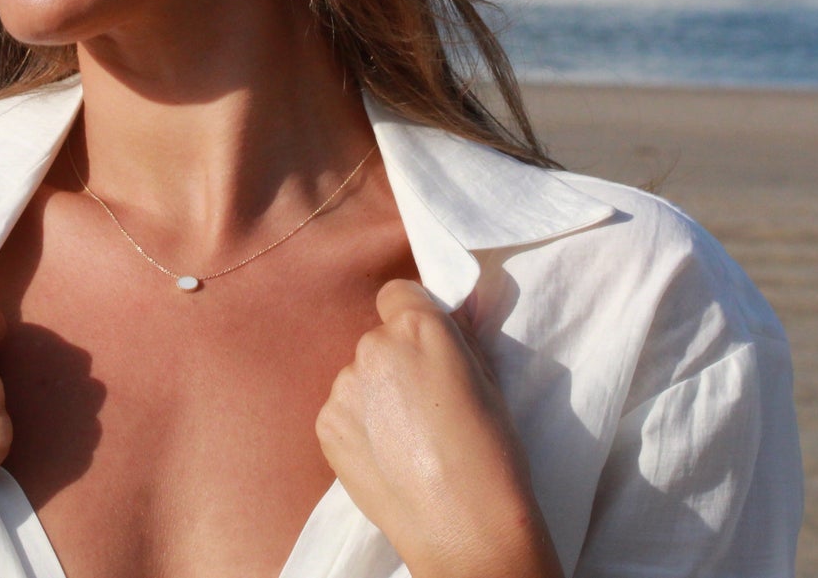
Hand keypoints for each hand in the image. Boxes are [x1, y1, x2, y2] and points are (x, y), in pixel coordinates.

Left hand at [316, 280, 562, 577]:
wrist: (464, 525)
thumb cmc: (491, 453)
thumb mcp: (490, 380)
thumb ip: (461, 337)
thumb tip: (453, 306)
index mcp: (419, 328)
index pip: (398, 292)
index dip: (413, 315)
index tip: (427, 346)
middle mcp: (373, 348)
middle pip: (379, 338)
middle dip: (397, 361)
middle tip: (426, 405)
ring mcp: (344, 387)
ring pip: (359, 377)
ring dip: (376, 396)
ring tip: (409, 440)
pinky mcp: (327, 425)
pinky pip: (343, 411)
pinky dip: (360, 427)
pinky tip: (389, 456)